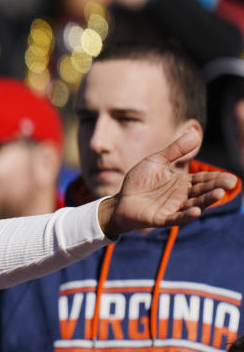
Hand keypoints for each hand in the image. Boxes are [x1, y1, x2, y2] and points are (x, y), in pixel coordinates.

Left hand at [98, 129, 237, 237]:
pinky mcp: (161, 219)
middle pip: (202, 192)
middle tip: (230, 183)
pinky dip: (186, 215)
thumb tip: (195, 133)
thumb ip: (175, 150)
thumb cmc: (140, 180)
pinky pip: (176, 218)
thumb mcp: (157, 161)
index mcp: (183, 183)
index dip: (217, 179)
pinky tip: (196, 211)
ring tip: (219, 194)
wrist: (120, 199)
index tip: (231, 178)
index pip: (204, 180)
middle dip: (216, 187)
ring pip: (194, 204)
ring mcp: (173, 208)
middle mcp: (182, 196)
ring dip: (206, 200)